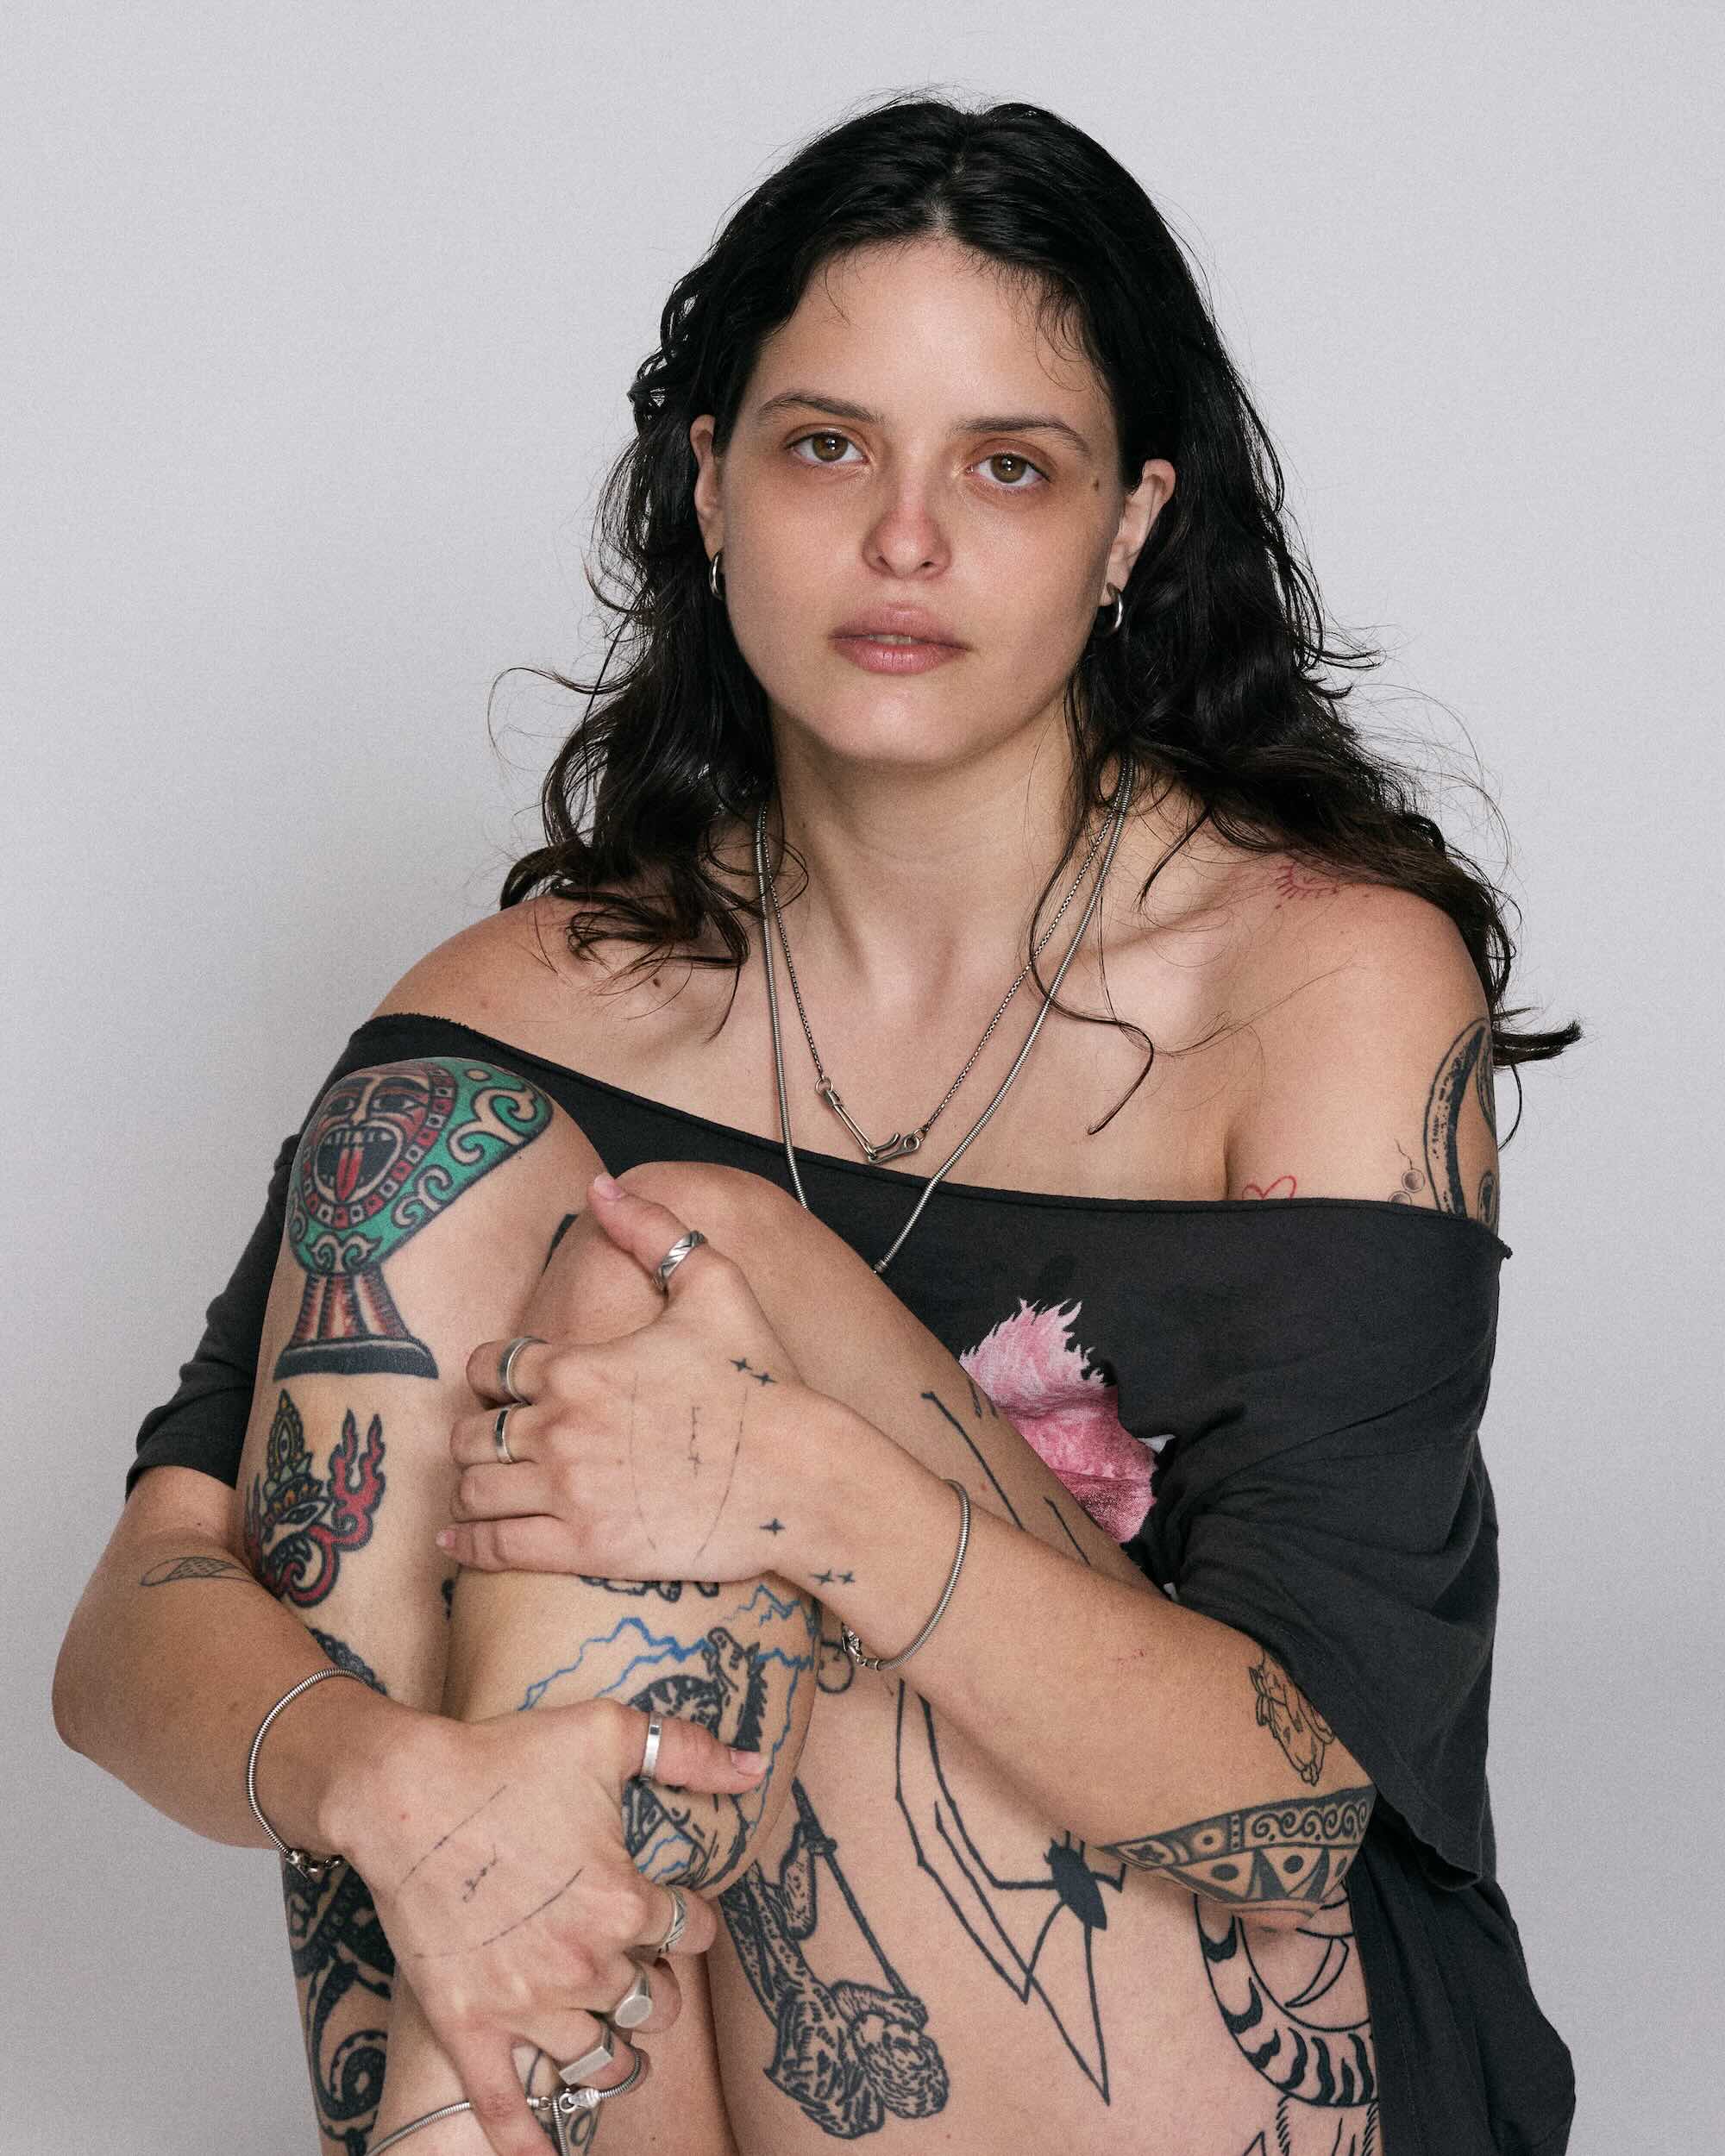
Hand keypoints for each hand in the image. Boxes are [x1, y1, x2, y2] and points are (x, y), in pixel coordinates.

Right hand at [349, 1695, 765, 2155]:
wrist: (399, 1794)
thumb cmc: (503, 1757)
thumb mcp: (607, 1731)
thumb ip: (689, 1751)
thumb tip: (753, 1765)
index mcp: (622, 1902)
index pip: (692, 1928)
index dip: (690, 1915)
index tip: (677, 1906)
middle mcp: (583, 1965)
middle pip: (652, 2002)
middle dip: (655, 1983)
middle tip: (637, 1962)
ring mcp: (526, 2005)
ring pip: (599, 2059)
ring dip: (615, 2051)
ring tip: (614, 2039)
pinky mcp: (469, 2027)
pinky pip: (505, 2109)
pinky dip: (526, 2142)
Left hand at [440, 1173, 811, 1580]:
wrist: (798, 1474)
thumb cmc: (760, 1381)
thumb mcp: (714, 1284)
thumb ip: (652, 1230)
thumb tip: (600, 1186)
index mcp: (577, 1365)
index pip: (491, 1366)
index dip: (486, 1374)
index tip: (497, 1387)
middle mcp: (559, 1426)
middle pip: (471, 1433)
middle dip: (473, 1435)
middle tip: (489, 1443)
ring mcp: (568, 1491)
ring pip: (474, 1491)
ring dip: (467, 1489)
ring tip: (476, 1491)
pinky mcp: (584, 1546)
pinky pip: (496, 1549)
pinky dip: (467, 1545)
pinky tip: (457, 1539)